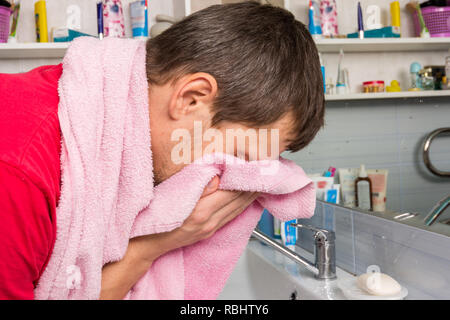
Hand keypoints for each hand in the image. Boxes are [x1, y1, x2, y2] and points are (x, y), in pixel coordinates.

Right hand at [134, 176, 259, 262]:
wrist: (147, 244)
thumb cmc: (154, 220)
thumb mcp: (172, 197)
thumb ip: (197, 187)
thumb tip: (217, 176)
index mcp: (201, 211)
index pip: (231, 191)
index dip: (246, 177)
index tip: (256, 165)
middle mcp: (209, 222)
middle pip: (239, 200)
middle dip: (254, 184)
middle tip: (266, 170)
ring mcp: (211, 229)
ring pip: (238, 209)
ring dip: (251, 195)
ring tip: (262, 181)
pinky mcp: (209, 232)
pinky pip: (231, 216)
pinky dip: (242, 205)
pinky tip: (247, 198)